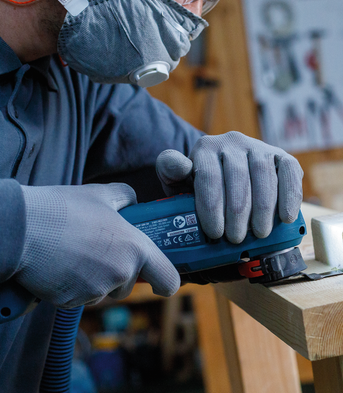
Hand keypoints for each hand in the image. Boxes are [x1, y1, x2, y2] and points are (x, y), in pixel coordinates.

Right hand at [16, 184, 179, 307]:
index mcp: (136, 249)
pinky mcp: (71, 302)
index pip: (168, 279)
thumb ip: (125, 198)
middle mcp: (121, 273)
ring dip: (94, 280)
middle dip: (118, 274)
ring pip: (102, 291)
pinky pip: (78, 298)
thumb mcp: (101, 194)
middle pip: (129, 285)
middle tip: (98, 252)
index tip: (159, 280)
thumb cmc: (63, 209)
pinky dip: (72, 286)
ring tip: (74, 254)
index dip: (166, 282)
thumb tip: (132, 202)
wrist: (21, 229)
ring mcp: (95, 290)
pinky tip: (59, 266)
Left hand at [156, 131, 302, 243]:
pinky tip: (287, 217)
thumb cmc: (201, 186)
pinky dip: (290, 195)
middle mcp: (233, 142)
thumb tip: (179, 166)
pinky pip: (290, 171)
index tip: (215, 233)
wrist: (226, 175)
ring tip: (259, 234)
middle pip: (237, 177)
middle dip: (237, 212)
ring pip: (263, 175)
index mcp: (205, 148)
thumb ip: (171, 172)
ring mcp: (259, 147)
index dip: (212, 206)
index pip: (209, 176)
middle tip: (236, 238)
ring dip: (263, 208)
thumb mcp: (179, 181)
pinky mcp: (281, 156)